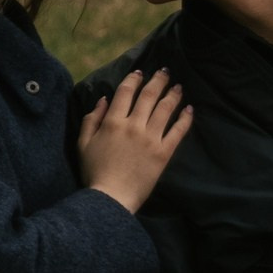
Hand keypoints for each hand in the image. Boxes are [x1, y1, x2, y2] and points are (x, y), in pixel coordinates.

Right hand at [77, 68, 192, 214]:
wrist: (110, 200)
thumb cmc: (94, 173)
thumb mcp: (83, 144)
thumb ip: (92, 119)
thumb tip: (104, 99)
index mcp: (113, 122)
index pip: (126, 92)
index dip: (133, 79)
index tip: (140, 72)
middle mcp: (134, 125)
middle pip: (149, 96)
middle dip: (158, 80)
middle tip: (165, 71)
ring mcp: (151, 139)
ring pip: (165, 109)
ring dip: (173, 94)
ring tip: (178, 86)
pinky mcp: (163, 153)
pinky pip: (178, 131)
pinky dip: (185, 118)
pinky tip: (189, 109)